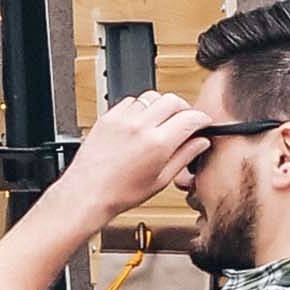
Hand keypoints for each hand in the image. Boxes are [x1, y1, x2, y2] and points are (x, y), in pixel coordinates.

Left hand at [58, 91, 212, 224]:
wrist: (87, 193)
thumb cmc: (120, 193)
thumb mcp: (161, 180)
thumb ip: (184, 157)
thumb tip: (200, 143)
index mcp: (158, 143)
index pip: (190, 117)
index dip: (202, 119)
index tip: (203, 123)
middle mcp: (140, 126)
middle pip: (172, 100)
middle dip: (184, 108)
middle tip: (184, 121)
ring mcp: (122, 119)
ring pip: (151, 97)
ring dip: (161, 107)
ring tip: (161, 123)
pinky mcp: (107, 118)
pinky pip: (130, 101)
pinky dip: (139, 108)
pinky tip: (139, 122)